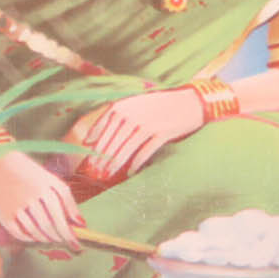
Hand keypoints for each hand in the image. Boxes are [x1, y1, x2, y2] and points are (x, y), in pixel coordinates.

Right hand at [0, 151, 82, 250]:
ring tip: (53, 239)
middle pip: (49, 224)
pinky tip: (36, 237)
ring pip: (35, 230)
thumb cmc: (28, 173)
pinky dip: (30, 238)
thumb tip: (81, 223)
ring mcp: (15, 205)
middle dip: (60, 237)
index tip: (76, 243)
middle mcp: (30, 196)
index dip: (70, 231)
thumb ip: (66, 200)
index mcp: (45, 187)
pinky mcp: (3, 213)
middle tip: (66, 243)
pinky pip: (19, 232)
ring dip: (46, 238)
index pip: (62, 215)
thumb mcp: (50, 180)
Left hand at [79, 87, 204, 182]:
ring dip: (115, 163)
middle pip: (112, 140)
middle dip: (102, 158)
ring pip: (126, 148)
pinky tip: (130, 172)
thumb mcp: (137, 103)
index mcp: (125, 105)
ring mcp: (148, 124)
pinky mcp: (162, 133)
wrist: (191, 102)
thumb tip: (93, 136)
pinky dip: (136, 163)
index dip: (94, 144)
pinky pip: (145, 152)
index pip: (103, 127)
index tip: (87, 157)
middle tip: (94, 171)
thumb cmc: (161, 105)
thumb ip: (118, 115)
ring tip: (107, 175)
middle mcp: (134, 114)